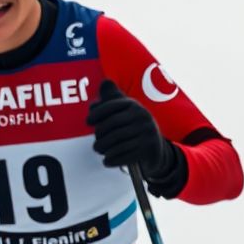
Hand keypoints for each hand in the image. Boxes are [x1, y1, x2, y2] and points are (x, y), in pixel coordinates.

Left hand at [86, 80, 187, 197]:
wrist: (155, 149)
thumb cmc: (133, 128)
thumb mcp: (124, 112)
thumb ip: (111, 99)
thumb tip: (104, 83)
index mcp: (134, 106)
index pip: (111, 106)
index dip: (97, 113)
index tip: (88, 121)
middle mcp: (143, 116)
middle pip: (113, 125)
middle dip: (100, 135)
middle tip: (95, 143)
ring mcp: (148, 133)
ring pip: (118, 141)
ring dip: (104, 148)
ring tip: (99, 150)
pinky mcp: (149, 149)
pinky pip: (126, 155)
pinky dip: (113, 159)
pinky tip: (107, 161)